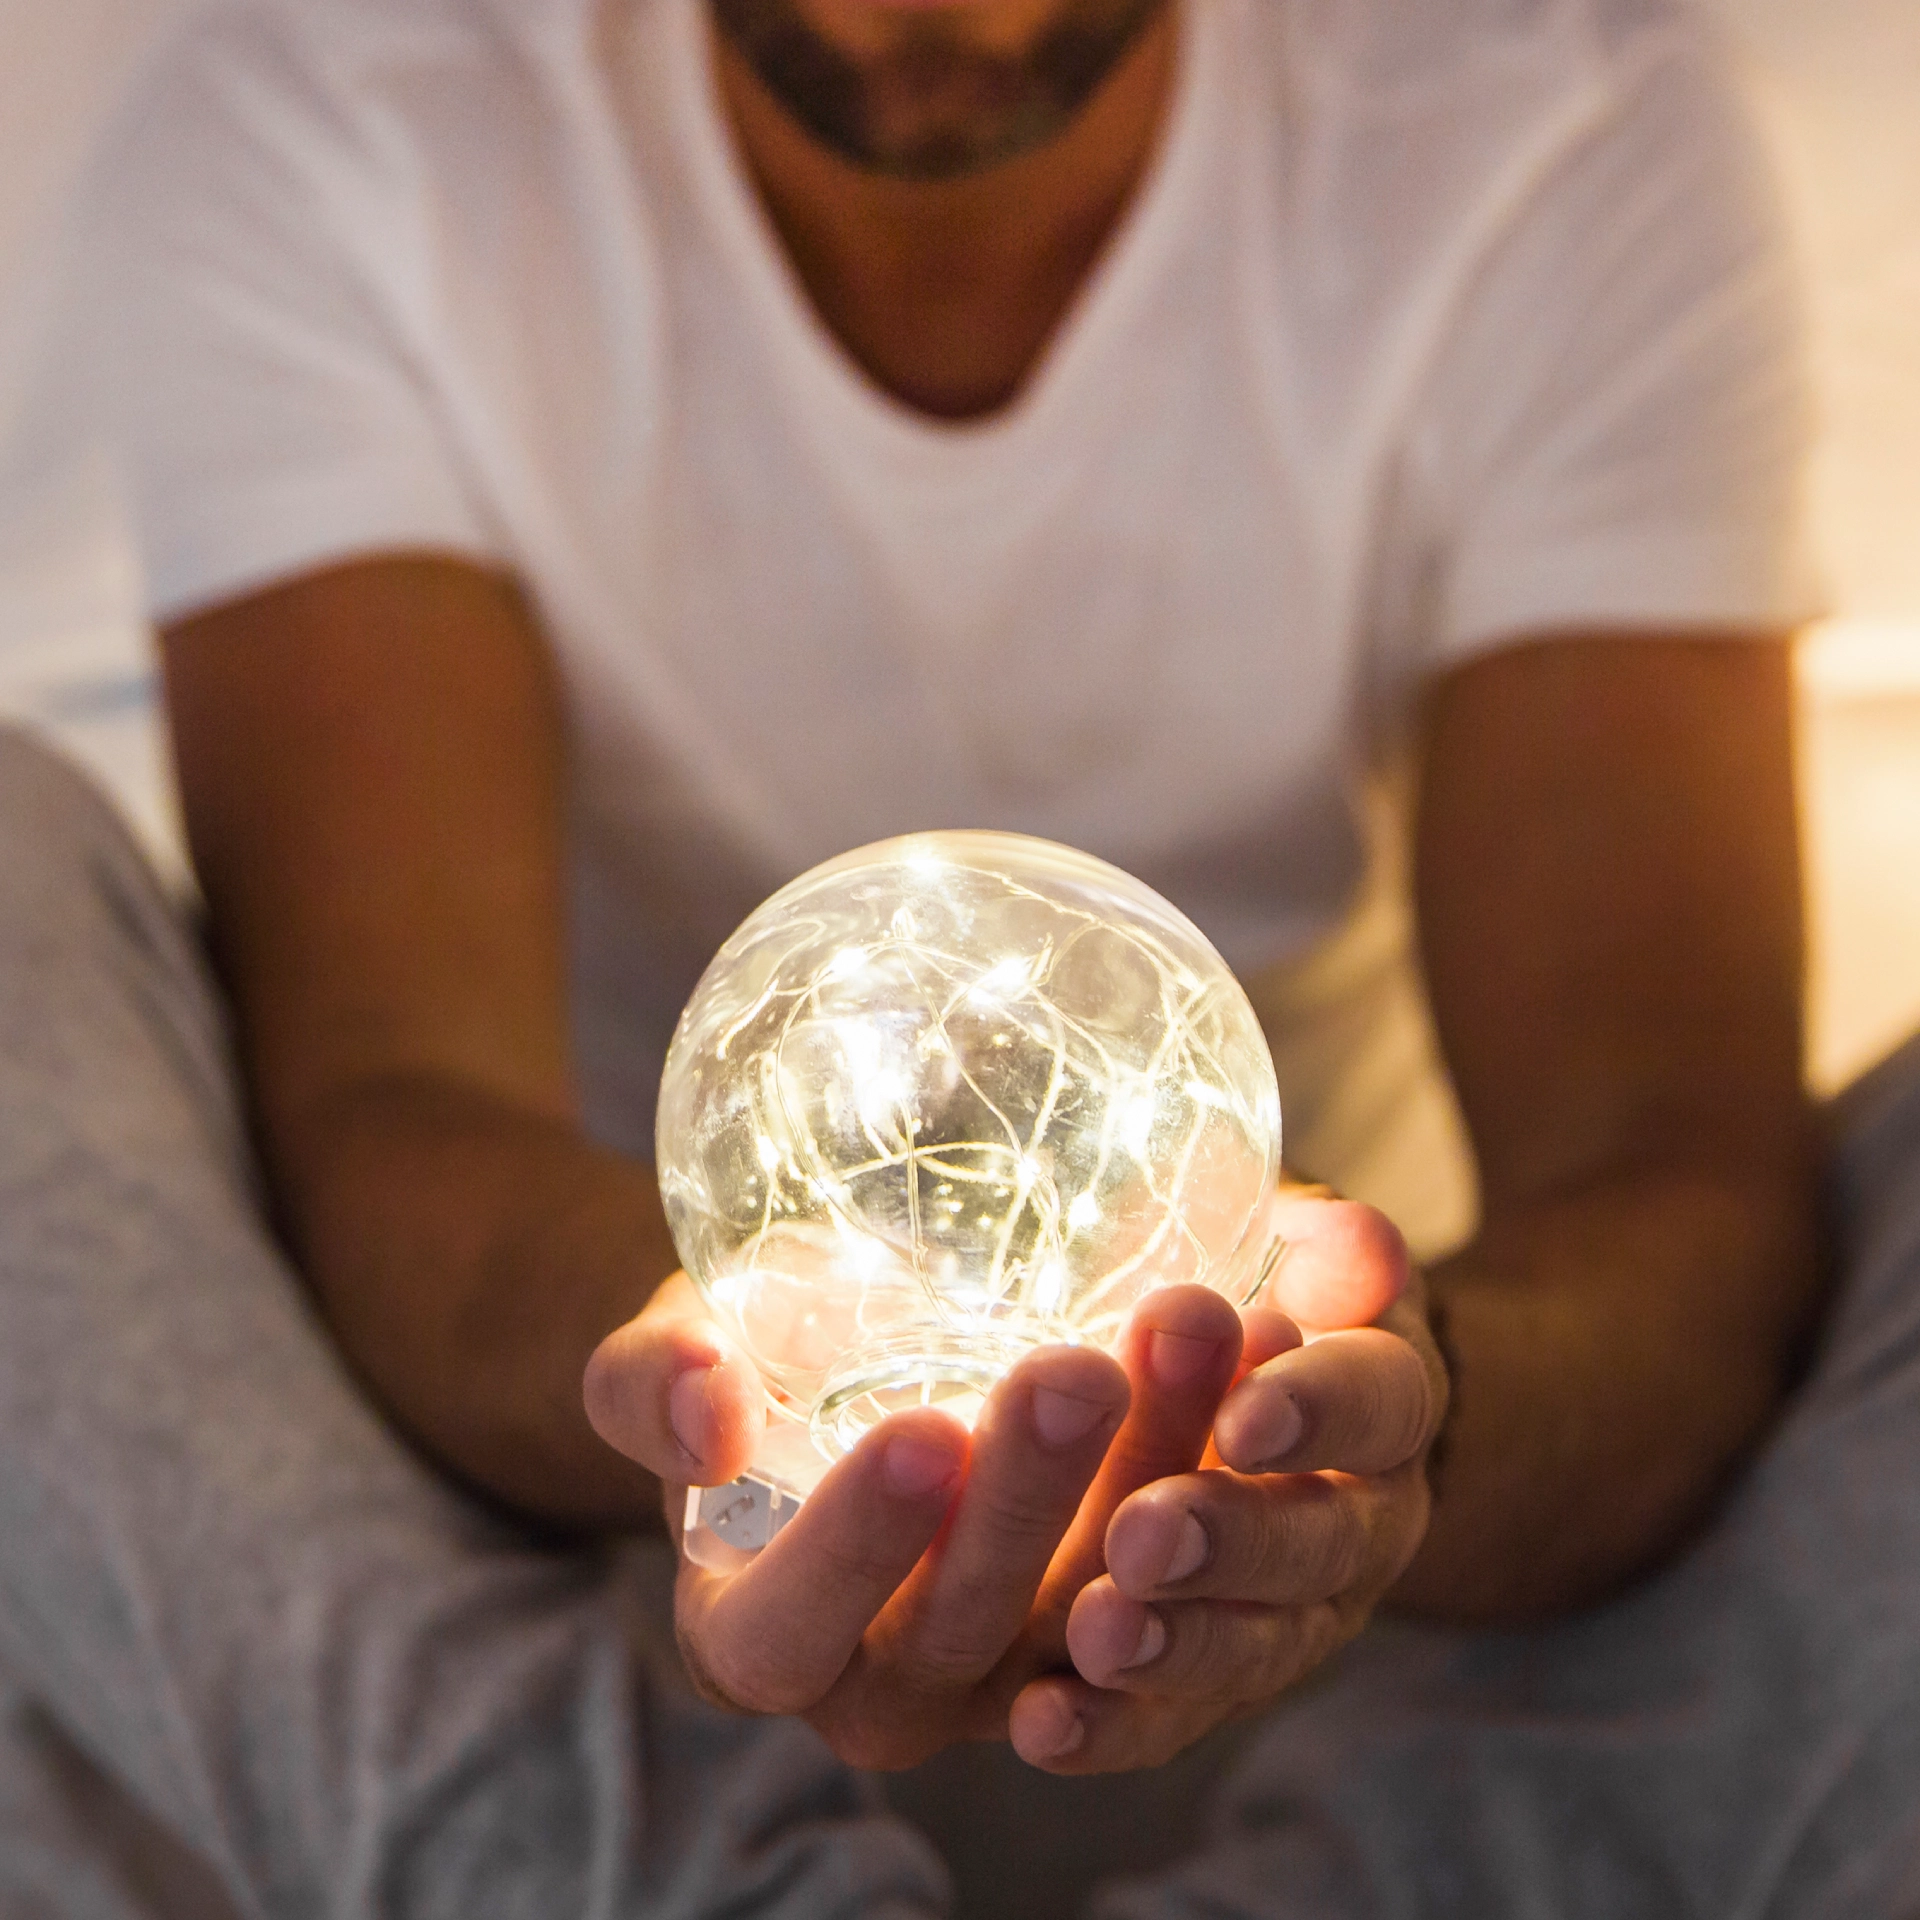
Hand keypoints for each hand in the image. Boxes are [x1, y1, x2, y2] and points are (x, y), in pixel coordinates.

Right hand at [583, 1272, 1250, 1769]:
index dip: (851, 1552)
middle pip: (965, 1628)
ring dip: (1156, 1472)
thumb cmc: (746, 1356)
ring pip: (1097, 1602)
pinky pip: (1186, 1566)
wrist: (846, 1349)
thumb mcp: (673, 1349)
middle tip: (1076, 1370)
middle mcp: (887, 1681)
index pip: (788, 1635)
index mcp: (759, 1634)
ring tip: (1195, 1329)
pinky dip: (1232, 1463)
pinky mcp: (1120, 1610)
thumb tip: (702, 1407)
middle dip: (1027, 1500)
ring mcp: (1018, 1661)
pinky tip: (1267, 1349)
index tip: (919, 1431)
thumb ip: (650, 1384)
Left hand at [1008, 1189, 1446, 1772]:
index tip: (1245, 1416)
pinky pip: (1168, 1724)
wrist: (1276, 1415)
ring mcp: (1288, 1618)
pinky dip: (1108, 1728)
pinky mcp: (1205, 1684)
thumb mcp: (1297, 1252)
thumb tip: (1332, 1236)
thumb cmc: (1258, 1293)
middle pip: (1316, 1545)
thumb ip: (1322, 1249)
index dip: (1318, 1412)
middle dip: (1230, 1541)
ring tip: (1095, 1631)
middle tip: (1143, 1534)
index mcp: (1385, 1403)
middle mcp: (1356, 1523)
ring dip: (1174, 1645)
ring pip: (1248, 1649)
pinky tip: (1040, 1724)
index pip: (1378, 1405)